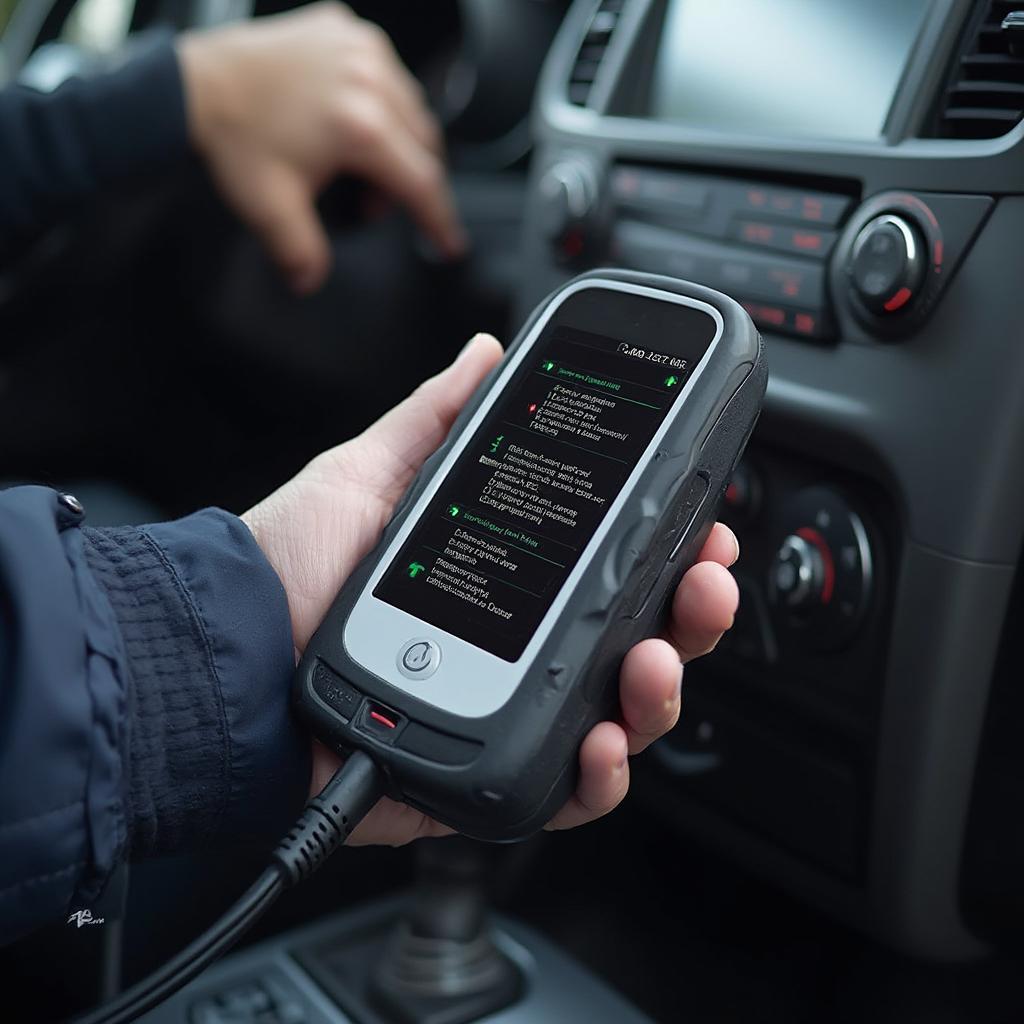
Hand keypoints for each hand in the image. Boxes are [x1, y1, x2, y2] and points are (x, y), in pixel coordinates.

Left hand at [177, 2, 465, 293]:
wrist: (194, 83)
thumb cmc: (232, 134)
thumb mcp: (270, 209)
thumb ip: (301, 254)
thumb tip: (311, 280)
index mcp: (360, 125)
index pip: (422, 183)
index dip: (439, 220)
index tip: (450, 242)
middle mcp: (369, 78)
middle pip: (424, 145)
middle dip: (410, 182)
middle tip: (371, 203)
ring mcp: (359, 46)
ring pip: (412, 106)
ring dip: (401, 142)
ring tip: (356, 164)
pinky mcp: (345, 27)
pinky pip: (387, 72)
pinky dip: (383, 100)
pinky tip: (352, 117)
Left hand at [243, 335, 739, 844]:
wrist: (223, 652)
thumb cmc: (287, 568)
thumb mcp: (369, 475)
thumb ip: (434, 416)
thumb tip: (483, 352)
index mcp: (506, 581)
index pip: (610, 569)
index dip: (666, 550)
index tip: (698, 522)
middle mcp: (516, 650)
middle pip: (634, 643)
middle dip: (689, 615)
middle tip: (702, 583)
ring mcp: (505, 713)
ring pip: (620, 717)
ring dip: (660, 690)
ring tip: (655, 658)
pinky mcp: (481, 778)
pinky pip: (564, 791)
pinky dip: (601, 775)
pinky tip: (605, 741)